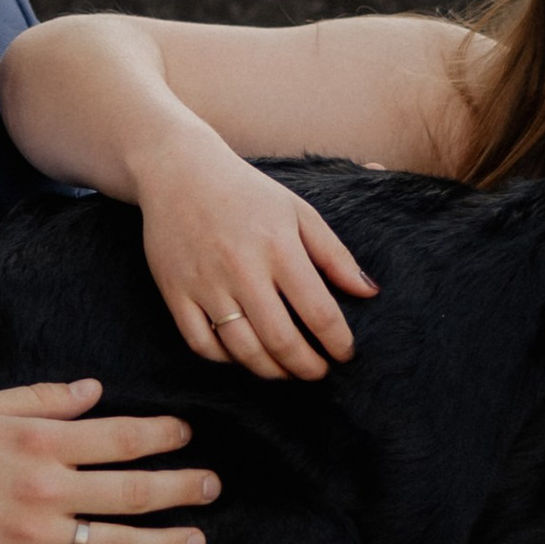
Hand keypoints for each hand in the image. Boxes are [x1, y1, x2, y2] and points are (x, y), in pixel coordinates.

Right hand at [0, 383, 217, 543]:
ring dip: (166, 542)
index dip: (162, 437)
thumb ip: (42, 398)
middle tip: (212, 487)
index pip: (120, 438)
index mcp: (37, 441)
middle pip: (132, 491)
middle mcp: (44, 489)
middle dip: (181, 488)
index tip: (187, 437)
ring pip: (118, 543)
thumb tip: (95, 392)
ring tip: (198, 540)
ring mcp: (35, 537)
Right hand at [134, 119, 375, 379]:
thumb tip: (369, 292)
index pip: (318, 312)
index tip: (345, 353)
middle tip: (319, 371)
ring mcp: (205, 284)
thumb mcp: (299, 212)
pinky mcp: (175, 292)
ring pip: (242, 350)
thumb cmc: (248, 193)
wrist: (180, 172)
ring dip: (271, 371)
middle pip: (281, 340)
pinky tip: (243, 356)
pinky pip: (202, 343)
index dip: (337, 343)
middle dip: (307, 367)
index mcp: (278, 247)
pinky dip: (225, 359)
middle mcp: (241, 269)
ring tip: (286, 371)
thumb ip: (335, 254)